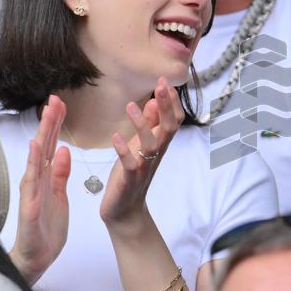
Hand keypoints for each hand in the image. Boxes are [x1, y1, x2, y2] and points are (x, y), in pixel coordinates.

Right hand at [11, 95, 70, 284]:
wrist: (37, 257)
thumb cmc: (46, 227)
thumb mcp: (60, 195)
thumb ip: (61, 173)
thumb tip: (65, 149)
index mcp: (45, 177)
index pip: (51, 145)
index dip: (55, 124)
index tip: (60, 102)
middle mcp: (35, 181)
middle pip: (43, 147)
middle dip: (48, 124)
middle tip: (54, 99)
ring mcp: (31, 195)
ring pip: (35, 163)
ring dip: (40, 142)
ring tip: (45, 121)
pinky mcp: (31, 211)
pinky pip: (32, 191)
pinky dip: (34, 172)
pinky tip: (35, 157)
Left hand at [100, 78, 181, 227]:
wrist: (124, 209)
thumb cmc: (131, 174)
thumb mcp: (140, 145)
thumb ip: (149, 125)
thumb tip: (154, 101)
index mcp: (159, 144)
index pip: (174, 120)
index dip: (172, 102)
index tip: (165, 82)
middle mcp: (156, 154)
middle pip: (169, 128)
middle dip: (166, 106)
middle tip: (160, 85)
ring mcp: (143, 166)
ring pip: (151, 144)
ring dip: (142, 125)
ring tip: (131, 107)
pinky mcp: (129, 179)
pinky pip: (130, 164)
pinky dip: (124, 150)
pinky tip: (116, 137)